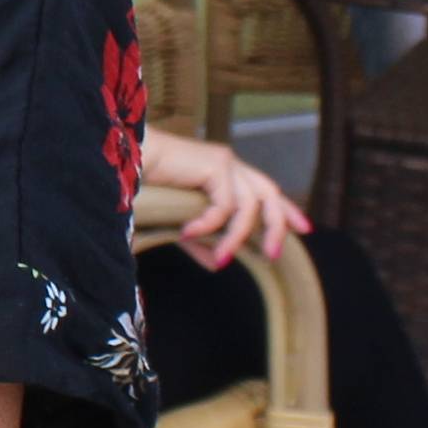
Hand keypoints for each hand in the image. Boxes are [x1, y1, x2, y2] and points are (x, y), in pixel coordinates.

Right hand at [136, 123, 304, 270]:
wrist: (123, 164)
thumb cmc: (145, 187)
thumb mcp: (179, 222)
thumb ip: (201, 241)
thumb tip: (218, 264)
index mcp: (226, 174)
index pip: (266, 191)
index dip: (287, 210)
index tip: (304, 230)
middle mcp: (230, 165)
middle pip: (270, 194)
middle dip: (277, 225)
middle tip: (272, 254)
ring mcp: (225, 162)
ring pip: (248, 206)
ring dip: (236, 237)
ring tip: (222, 258)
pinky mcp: (216, 164)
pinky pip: (224, 205)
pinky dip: (209, 224)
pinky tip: (187, 231)